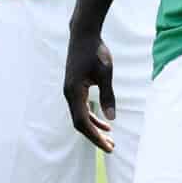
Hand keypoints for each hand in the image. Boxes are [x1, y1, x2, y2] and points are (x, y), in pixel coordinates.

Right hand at [62, 34, 115, 152]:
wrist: (83, 35)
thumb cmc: (95, 51)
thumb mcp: (106, 73)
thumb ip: (108, 95)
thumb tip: (112, 119)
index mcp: (74, 92)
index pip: (82, 122)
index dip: (94, 137)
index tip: (108, 147)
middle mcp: (69, 94)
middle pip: (80, 123)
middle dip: (95, 136)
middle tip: (111, 148)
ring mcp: (71, 91)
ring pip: (81, 116)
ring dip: (95, 128)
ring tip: (110, 139)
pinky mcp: (75, 87)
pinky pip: (82, 108)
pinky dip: (93, 116)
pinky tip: (106, 121)